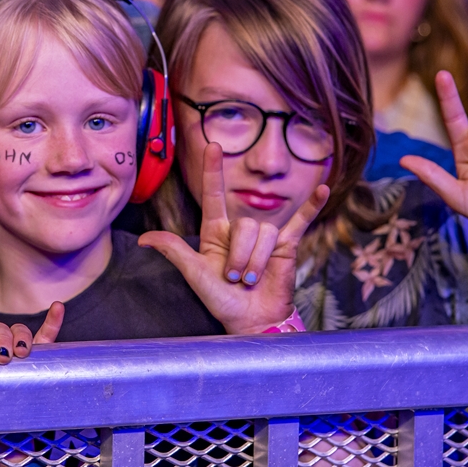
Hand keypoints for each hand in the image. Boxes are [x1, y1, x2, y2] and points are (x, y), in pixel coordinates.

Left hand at [140, 143, 327, 333]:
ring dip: (256, 261)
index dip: (214, 170)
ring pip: (264, 232)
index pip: (214, 194)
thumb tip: (143, 239)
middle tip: (235, 278)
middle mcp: (239, 230)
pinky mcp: (287, 245)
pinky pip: (300, 221)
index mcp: (215, 232)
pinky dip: (312, 206)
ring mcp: (265, 236)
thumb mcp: (194, 275)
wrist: (252, 321)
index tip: (213, 145)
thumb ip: (174, 252)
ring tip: (251, 280)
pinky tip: (324, 189)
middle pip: (244, 225)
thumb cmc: (221, 300)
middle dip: (239, 256)